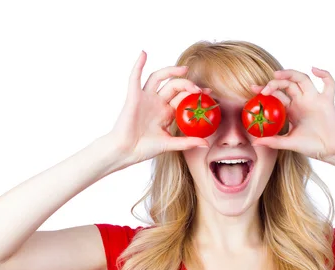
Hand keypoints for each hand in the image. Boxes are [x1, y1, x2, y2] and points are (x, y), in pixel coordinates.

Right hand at [106, 51, 210, 166]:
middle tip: (198, 89)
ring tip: (184, 69)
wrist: (126, 151)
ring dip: (170, 71)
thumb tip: (206, 144)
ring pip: (158, 78)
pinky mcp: (133, 96)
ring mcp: (145, 98)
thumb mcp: (170, 144)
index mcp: (167, 113)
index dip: (196, 94)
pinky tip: (144, 54)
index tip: (209, 93)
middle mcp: (157, 103)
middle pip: (174, 86)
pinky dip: (138, 65)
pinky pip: (135, 78)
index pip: (184, 98)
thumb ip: (187, 142)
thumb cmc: (144, 148)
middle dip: (187, 85)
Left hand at [250, 67, 334, 160]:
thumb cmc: (311, 146)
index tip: (253, 89)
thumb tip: (255, 143)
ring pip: (302, 79)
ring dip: (290, 73)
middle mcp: (302, 101)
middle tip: (264, 89)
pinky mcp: (327, 101)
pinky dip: (325, 74)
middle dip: (275, 83)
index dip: (265, 90)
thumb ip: (274, 142)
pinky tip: (315, 70)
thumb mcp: (289, 143)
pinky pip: (329, 84)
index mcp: (291, 109)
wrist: (331, 151)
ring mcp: (314, 99)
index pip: (276, 95)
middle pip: (287, 84)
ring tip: (277, 75)